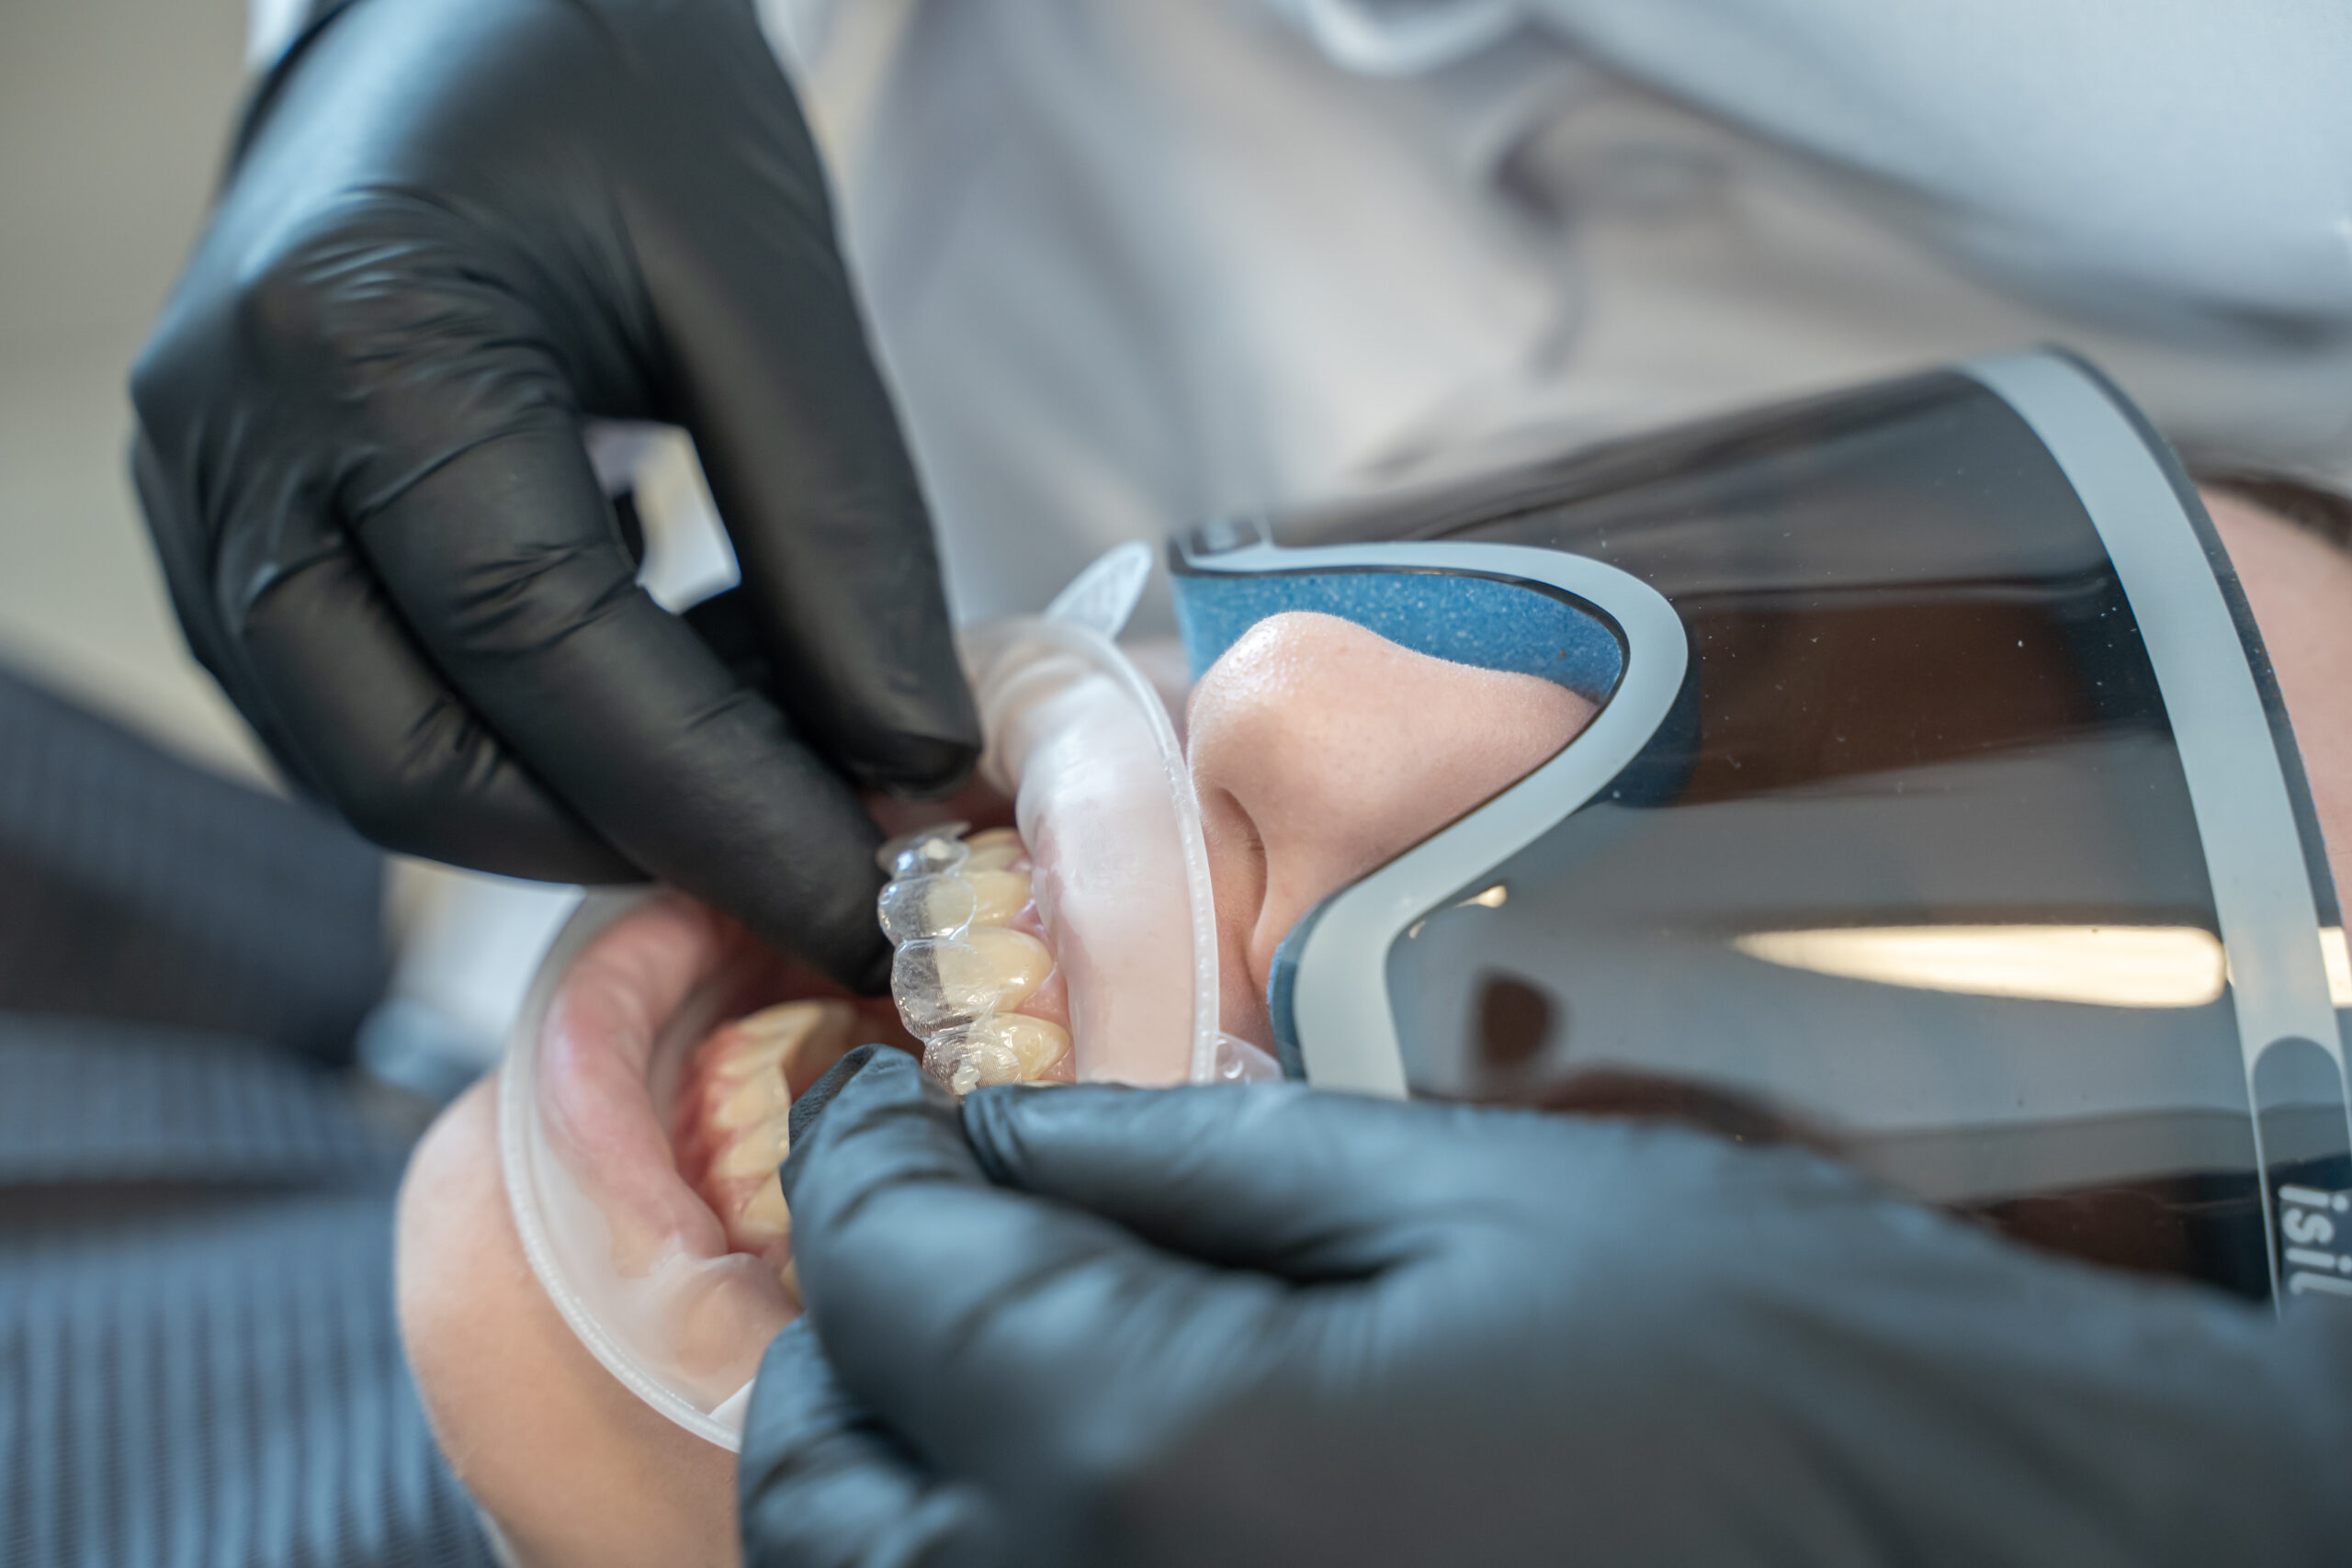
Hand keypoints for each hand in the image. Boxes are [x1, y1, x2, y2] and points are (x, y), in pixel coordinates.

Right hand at [131, 0, 975, 987]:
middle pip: (419, 760)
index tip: (864, 885)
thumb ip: (842, 533)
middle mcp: (230, 438)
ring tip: (764, 744)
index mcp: (359, 338)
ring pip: (380, 766)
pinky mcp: (230, 533)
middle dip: (635, 838)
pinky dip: (527, 745)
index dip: (718, 798)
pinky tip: (665, 686)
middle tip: (816, 846)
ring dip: (583, 803)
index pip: (544, 648)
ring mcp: (201, 496)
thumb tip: (908, 756)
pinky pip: (366, 713)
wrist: (470, 7)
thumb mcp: (770, 283)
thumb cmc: (624, 91)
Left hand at [744, 1050, 2351, 1566]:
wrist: (1972, 1555)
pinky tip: (1084, 1484)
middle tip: (924, 1219)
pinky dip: (1001, 1563)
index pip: (891, 1283)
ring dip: (897, 1476)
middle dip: (850, 1336)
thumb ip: (1186, 1166)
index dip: (862, 1158)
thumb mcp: (1462, 1192)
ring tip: (982, 1352)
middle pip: (829, 1495)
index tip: (881, 1093)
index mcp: (1160, 1459)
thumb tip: (1009, 1135)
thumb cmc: (1759, 1368)